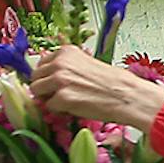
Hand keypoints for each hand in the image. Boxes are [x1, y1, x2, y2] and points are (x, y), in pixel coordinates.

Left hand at [30, 45, 163, 132]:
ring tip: (65, 103)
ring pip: (37, 91)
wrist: (128, 96)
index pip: (42, 63)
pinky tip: (73, 109)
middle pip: (35, 77)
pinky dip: (58, 111)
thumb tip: (53, 77)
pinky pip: (49, 107)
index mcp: (66, 52)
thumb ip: (69, 67)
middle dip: (44, 88)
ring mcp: (59, 80)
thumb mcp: (88, 64)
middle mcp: (60, 63)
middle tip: (58, 96)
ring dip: (47, 99)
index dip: (47, 76)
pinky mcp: (62, 98)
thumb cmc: (114, 83)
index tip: (55, 84)